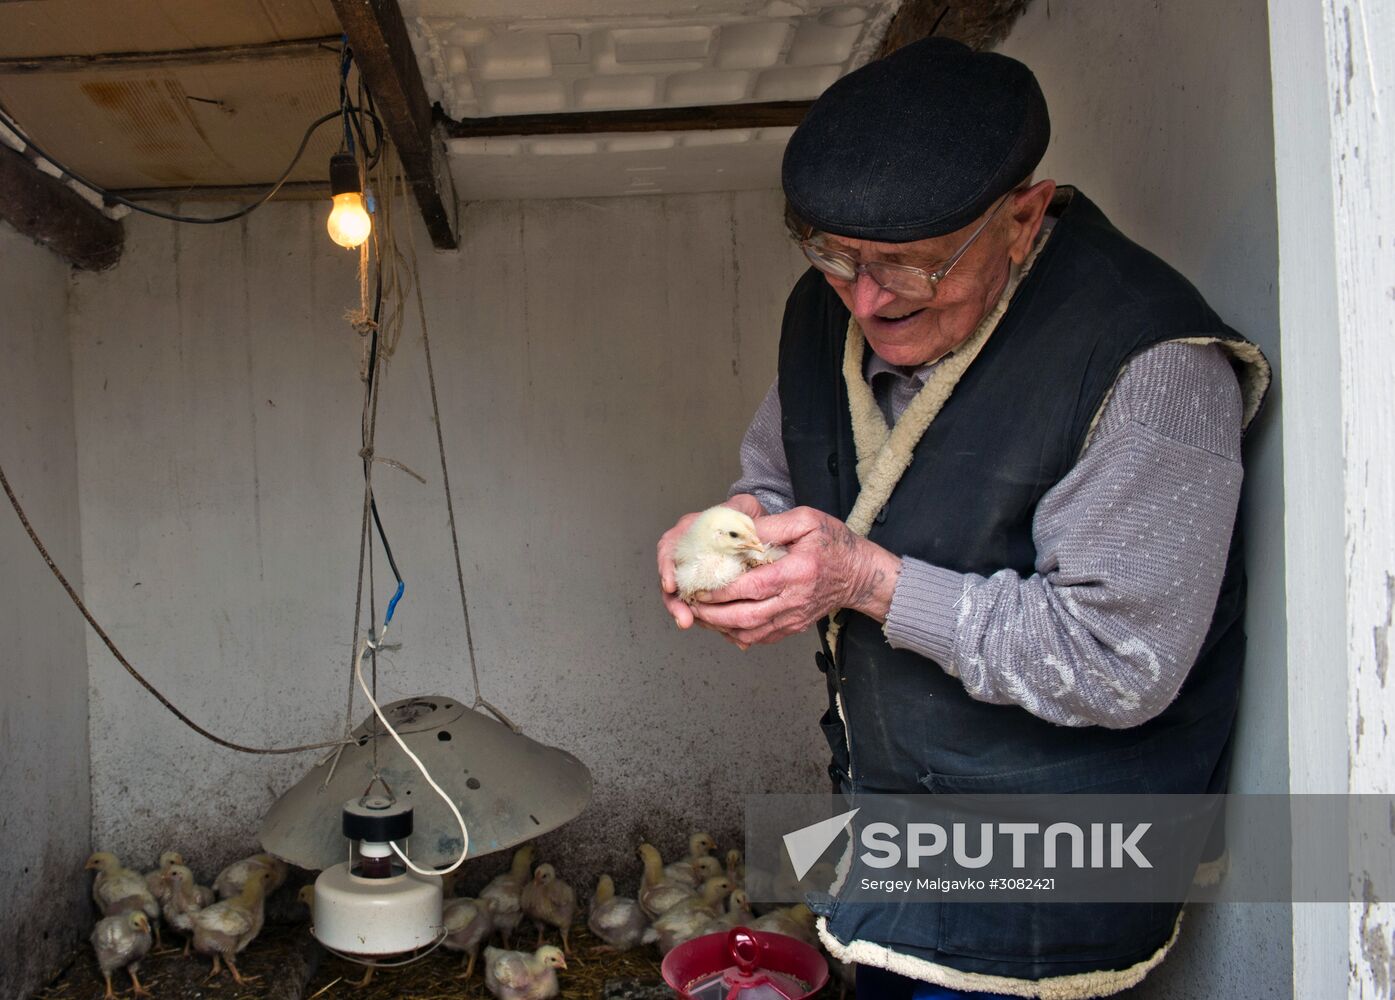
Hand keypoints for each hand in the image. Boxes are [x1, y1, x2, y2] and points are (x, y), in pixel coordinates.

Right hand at [657, 494, 766, 629]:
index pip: (669, 548)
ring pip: (682, 595)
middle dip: (674, 601)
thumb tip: (747, 523)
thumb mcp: (742, 507)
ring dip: (685, 612)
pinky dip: (706, 617)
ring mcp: (693, 572)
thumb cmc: (744, 516)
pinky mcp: (704, 587)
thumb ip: (739, 510)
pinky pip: (699, 604)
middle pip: (670, 578)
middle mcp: (686, 553)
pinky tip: (718, 628)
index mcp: (688, 532)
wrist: (752, 528)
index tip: (671, 585)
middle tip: (683, 618)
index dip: (667, 568)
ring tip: (689, 624)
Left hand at [689, 506, 900, 646]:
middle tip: (691, 603)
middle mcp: (794, 601)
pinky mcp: (793, 627)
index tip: (700, 587)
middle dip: (713, 614)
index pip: (753, 587)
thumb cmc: (834, 544)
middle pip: (746, 617)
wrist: (860, 575)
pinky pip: (760, 638)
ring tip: (700, 613)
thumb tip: (739, 531)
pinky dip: (736, 633)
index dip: (723, 591)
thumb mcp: (807, 521)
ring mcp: (793, 618)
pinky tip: (721, 622)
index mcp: (797, 572)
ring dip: (721, 627)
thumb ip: (772, 525)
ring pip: (750, 632)